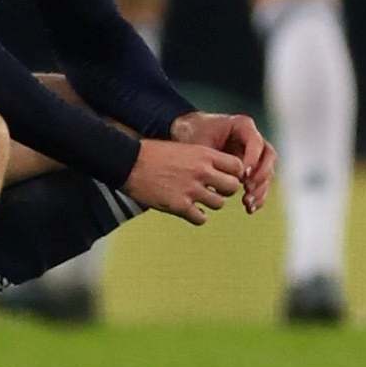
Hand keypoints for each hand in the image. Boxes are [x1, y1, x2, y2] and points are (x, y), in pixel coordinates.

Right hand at [123, 137, 244, 225]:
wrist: (129, 162)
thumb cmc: (153, 153)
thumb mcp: (183, 148)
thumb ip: (202, 159)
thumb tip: (217, 170)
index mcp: (203, 154)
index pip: (236, 166)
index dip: (234, 173)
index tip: (226, 176)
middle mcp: (201, 171)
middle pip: (233, 187)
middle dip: (226, 190)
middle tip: (216, 190)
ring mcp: (191, 190)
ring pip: (219, 204)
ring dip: (212, 203)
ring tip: (201, 200)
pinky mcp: (179, 206)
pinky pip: (201, 218)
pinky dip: (199, 217)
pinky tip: (191, 211)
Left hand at [171, 110, 277, 214]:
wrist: (188, 135)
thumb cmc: (194, 134)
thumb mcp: (200, 142)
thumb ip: (212, 158)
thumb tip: (224, 177)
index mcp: (242, 126)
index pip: (256, 142)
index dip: (253, 159)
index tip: (243, 175)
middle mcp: (252, 139)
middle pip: (268, 157)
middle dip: (260, 176)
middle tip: (248, 190)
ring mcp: (253, 154)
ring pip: (266, 172)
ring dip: (260, 189)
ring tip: (248, 203)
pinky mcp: (251, 169)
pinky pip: (260, 183)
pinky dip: (257, 196)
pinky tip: (249, 208)